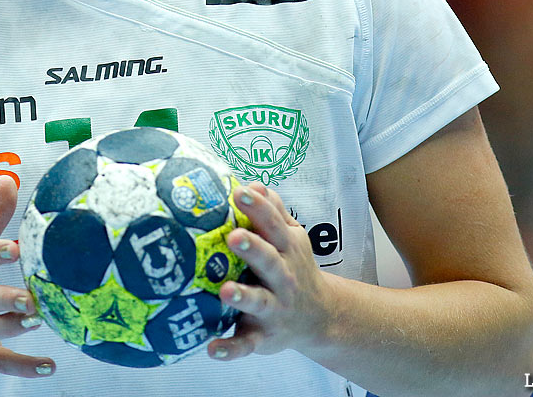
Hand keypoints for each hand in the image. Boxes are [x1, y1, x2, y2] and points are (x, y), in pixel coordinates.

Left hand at [208, 183, 334, 361]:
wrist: (321, 317)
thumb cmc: (293, 267)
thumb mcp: (291, 237)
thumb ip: (273, 211)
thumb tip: (253, 183)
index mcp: (287, 249)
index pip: (274, 225)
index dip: (258, 208)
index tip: (240, 191)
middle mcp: (283, 278)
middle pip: (269, 261)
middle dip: (253, 249)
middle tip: (234, 236)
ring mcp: (275, 308)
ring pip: (259, 302)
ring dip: (242, 296)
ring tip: (224, 291)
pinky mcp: (264, 337)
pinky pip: (247, 343)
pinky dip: (231, 348)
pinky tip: (211, 349)